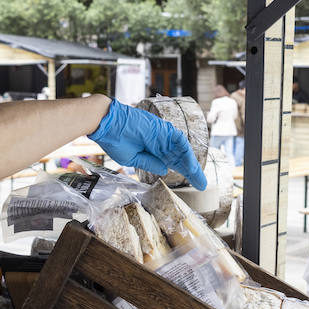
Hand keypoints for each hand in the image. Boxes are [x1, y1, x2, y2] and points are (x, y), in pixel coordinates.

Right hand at [88, 97, 207, 189]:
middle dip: (191, 171)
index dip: (181, 172)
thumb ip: (150, 163)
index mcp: (152, 150)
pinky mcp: (163, 129)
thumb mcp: (133, 158)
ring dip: (190, 164)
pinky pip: (179, 142)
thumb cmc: (115, 140)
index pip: (171, 163)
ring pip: (181, 151)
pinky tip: (191, 166)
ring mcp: (163, 136)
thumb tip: (165, 170)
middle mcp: (160, 143)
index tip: (190, 184)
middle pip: (179, 158)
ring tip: (199, 179)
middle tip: (201, 184)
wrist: (107, 124)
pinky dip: (186, 153)